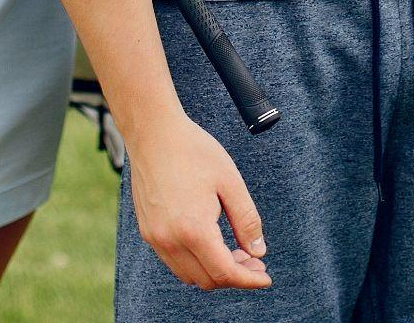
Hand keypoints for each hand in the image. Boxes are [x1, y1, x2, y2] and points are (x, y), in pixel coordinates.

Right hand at [126, 113, 270, 290]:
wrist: (153, 133)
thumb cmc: (194, 151)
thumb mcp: (230, 182)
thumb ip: (247, 220)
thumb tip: (258, 252)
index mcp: (194, 229)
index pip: (225, 272)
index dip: (249, 280)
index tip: (266, 278)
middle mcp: (170, 240)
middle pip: (207, 280)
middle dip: (235, 276)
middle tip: (254, 261)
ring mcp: (155, 238)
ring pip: (189, 275)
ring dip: (214, 271)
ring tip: (235, 252)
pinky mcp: (148, 231)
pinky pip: (174, 261)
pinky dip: (195, 262)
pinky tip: (211, 244)